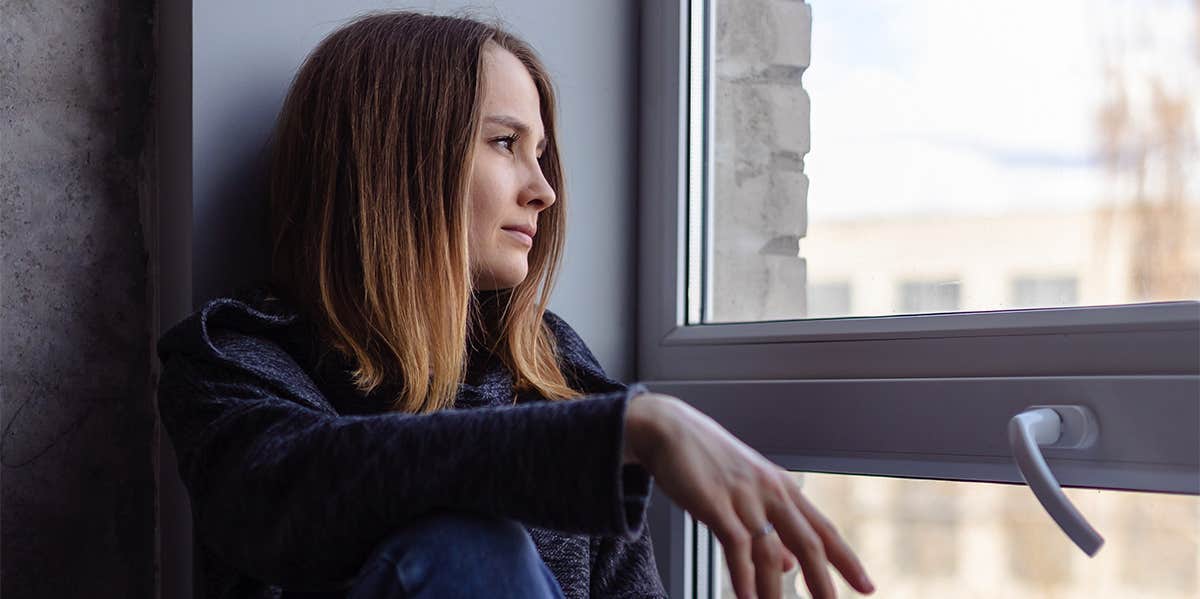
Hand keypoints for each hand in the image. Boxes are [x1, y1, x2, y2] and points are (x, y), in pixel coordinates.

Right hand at [623, 392, 874, 598]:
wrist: (668, 429)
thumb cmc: (705, 461)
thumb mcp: (746, 491)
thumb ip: (769, 527)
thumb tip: (787, 566)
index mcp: (781, 487)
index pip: (823, 529)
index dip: (847, 559)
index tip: (867, 585)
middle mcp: (770, 491)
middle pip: (808, 542)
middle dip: (824, 581)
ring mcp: (744, 496)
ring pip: (770, 551)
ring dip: (775, 592)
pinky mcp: (715, 503)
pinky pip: (736, 546)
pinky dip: (743, 576)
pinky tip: (747, 597)